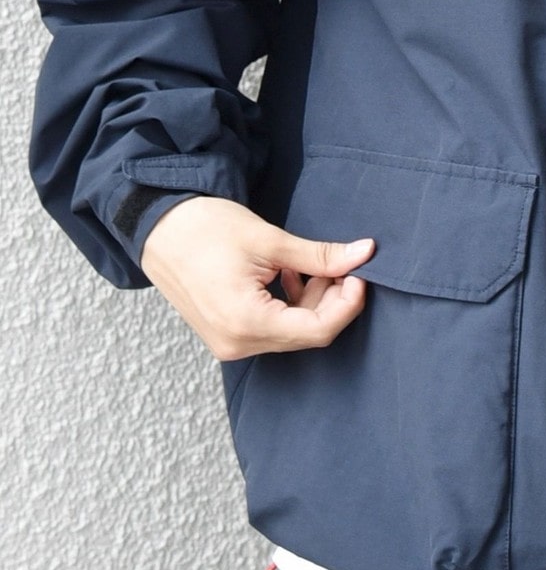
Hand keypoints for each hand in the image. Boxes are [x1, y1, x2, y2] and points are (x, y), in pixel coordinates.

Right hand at [139, 195, 375, 360]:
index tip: (359, 274)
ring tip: (308, 264)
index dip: (348, 303)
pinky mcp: (225, 334)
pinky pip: (272, 328)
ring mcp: (229, 342)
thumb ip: (320, 255)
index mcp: (247, 323)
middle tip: (340, 264)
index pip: (319, 330)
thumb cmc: (204, 228)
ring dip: (311, 300)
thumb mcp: (269, 240)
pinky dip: (290, 304)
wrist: (155, 226)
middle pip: (307, 333)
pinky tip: (287, 275)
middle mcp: (237, 343)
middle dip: (332, 299)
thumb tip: (365, 253)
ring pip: (292, 331)